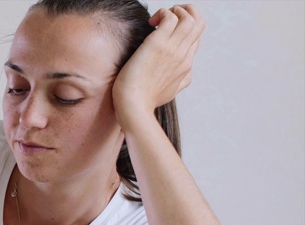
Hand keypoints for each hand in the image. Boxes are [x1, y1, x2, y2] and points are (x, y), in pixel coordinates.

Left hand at [112, 5, 204, 126]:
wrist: (134, 106)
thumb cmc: (145, 101)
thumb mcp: (170, 92)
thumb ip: (180, 80)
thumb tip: (186, 74)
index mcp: (186, 65)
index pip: (196, 37)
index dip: (184, 28)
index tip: (166, 31)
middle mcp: (183, 55)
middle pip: (199, 23)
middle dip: (185, 12)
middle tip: (165, 19)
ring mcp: (173, 49)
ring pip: (190, 17)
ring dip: (175, 10)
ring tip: (157, 20)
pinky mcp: (158, 44)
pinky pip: (171, 17)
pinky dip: (163, 12)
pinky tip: (151, 22)